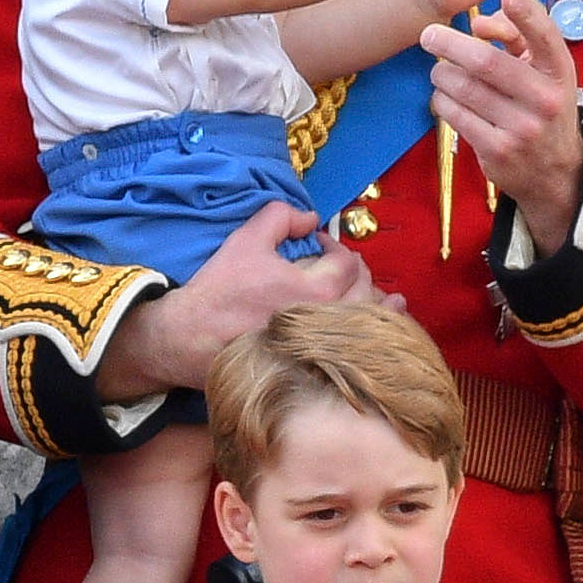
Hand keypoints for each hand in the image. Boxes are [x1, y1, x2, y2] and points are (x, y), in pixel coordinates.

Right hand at [95, 202, 395, 400]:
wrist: (191, 340)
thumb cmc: (220, 291)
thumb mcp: (247, 240)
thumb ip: (282, 216)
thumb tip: (311, 219)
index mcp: (320, 291)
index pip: (348, 262)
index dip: (335, 246)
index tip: (319, 244)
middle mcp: (330, 322)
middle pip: (364, 292)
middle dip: (359, 272)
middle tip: (345, 265)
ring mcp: (325, 348)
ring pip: (367, 324)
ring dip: (378, 306)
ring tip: (390, 299)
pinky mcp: (317, 366)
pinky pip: (354, 349)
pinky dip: (371, 336)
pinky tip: (380, 331)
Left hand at [420, 0, 582, 256]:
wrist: (556, 171)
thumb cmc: (543, 107)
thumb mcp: (545, 72)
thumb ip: (518, 38)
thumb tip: (478, 23)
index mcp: (559, 73)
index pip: (546, 38)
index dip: (528, 15)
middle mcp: (544, 100)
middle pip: (486, 62)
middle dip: (449, 43)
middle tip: (428, 35)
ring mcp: (521, 128)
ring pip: (463, 87)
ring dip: (442, 73)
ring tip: (440, 71)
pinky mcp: (497, 151)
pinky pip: (455, 114)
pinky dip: (442, 99)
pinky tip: (445, 96)